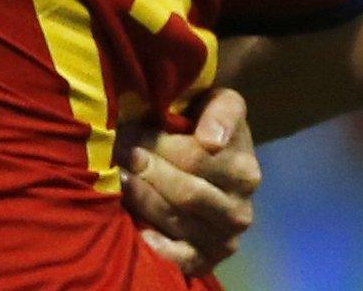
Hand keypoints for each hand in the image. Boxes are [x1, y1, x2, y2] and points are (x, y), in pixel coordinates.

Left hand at [117, 88, 260, 276]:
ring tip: (118, 177)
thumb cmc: (205, 124)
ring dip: (142, 199)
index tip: (128, 133)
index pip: (196, 159)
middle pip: (185, 192)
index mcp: (245, 171)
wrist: (209, 160)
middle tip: (117, 152)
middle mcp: (240, 210)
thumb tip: (211, 141)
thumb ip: (222, 111)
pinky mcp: (206, 259)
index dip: (158, 145)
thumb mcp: (219, 103)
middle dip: (146, 170)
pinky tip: (139, 231)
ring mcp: (224, 239)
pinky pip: (182, 259)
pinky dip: (159, 246)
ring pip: (176, 220)